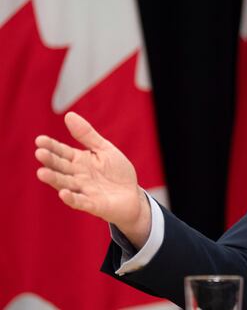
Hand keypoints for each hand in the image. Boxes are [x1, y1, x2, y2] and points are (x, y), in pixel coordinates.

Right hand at [35, 112, 150, 247]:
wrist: (133, 195)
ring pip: (66, 184)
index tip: (40, 140)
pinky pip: (81, 202)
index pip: (62, 152)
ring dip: (55, 179)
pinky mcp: (93, 205)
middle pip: (61, 167)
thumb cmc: (116, 172)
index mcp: (79, 161)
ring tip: (42, 173)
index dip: (51, 146)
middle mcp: (78, 176)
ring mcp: (84, 191)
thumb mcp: (104, 149)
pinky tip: (63, 193)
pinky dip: (72, 198)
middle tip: (39, 153)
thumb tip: (69, 115)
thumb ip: (87, 135)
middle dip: (50, 161)